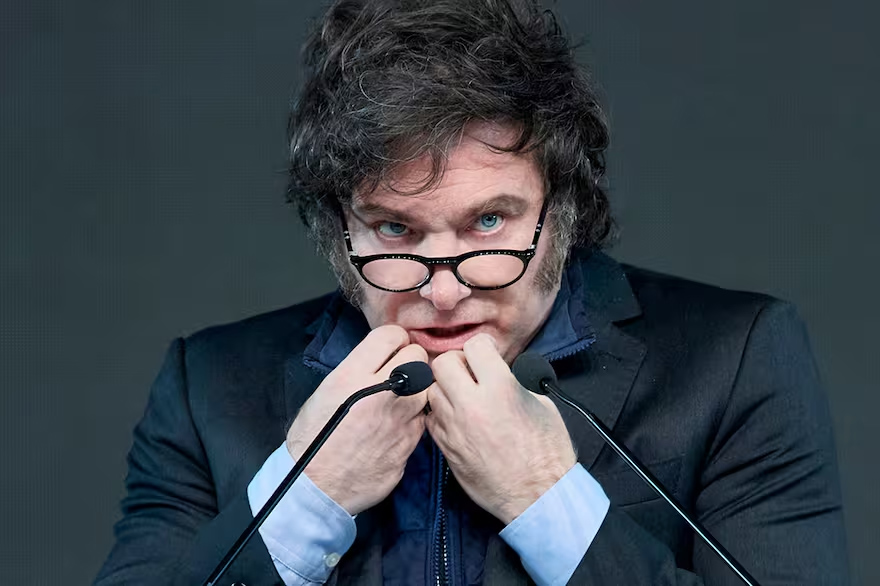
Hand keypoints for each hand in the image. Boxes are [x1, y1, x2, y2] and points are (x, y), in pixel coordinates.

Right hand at [286, 325, 427, 514]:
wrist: (317, 485)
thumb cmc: (314, 438)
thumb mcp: (325, 391)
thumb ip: (357, 370)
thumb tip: (381, 359)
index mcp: (354, 375)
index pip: (392, 335)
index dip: (393, 340)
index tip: (391, 349)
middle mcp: (382, 392)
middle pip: (417, 356)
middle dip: (410, 360)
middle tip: (399, 371)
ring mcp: (401, 418)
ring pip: (427, 385)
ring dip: (418, 387)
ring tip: (401, 397)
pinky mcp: (411, 441)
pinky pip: (424, 417)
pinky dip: (416, 416)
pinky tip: (399, 423)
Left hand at [425, 334, 576, 523]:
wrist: (538, 496)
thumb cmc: (548, 453)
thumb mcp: (541, 405)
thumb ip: (514, 383)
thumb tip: (498, 372)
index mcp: (501, 389)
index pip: (474, 346)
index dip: (483, 348)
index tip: (486, 355)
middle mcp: (472, 405)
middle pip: (442, 364)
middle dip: (456, 363)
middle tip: (468, 372)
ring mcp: (454, 428)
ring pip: (431, 390)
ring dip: (445, 388)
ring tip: (462, 396)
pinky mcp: (446, 448)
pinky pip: (430, 418)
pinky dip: (441, 413)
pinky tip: (457, 418)